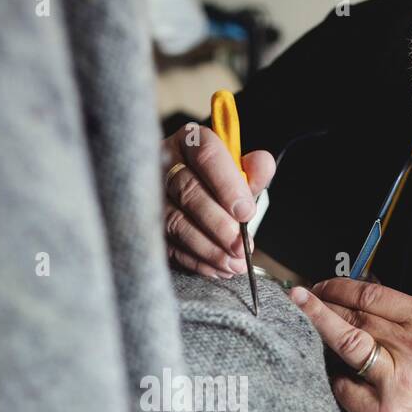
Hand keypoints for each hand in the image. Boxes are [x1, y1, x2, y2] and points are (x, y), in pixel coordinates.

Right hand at [160, 126, 274, 278]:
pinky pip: (169, 246)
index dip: (227, 185)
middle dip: (218, 223)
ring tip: (232, 263)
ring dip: (208, 248)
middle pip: (188, 192)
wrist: (190, 193)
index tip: (246, 212)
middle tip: (240, 246)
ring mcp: (151, 195)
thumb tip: (262, 165)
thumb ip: (253, 170)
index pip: (206, 155)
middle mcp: (165, 164)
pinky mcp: (148, 225)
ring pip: (176, 222)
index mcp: (190, 141)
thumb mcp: (237, 171)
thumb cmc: (216, 181)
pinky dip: (195, 261)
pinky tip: (216, 269)